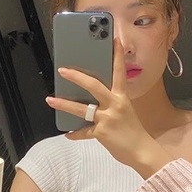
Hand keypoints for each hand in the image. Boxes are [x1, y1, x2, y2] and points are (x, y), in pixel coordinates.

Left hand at [46, 38, 157, 168]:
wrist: (141, 152)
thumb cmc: (134, 132)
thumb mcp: (126, 112)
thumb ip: (112, 103)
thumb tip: (94, 99)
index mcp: (122, 98)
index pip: (120, 72)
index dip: (117, 55)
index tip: (114, 40)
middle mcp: (115, 105)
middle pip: (94, 85)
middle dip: (76, 76)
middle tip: (62, 70)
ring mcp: (107, 118)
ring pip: (82, 108)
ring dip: (64, 104)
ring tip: (50, 99)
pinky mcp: (101, 133)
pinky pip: (84, 132)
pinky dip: (75, 134)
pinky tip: (68, 134)